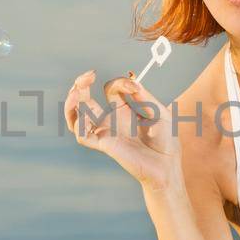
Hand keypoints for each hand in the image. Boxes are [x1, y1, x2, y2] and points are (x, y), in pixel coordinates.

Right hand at [63, 68, 180, 190]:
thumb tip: (131, 81)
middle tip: (88, 75)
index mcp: (124, 109)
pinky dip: (79, 125)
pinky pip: (83, 136)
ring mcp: (106, 131)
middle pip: (85, 99)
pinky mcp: (105, 144)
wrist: (167, 164)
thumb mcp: (159, 111)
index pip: (111, 89)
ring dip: (72, 104)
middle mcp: (111, 119)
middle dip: (81, 84)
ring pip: (76, 117)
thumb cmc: (165, 140)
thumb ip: (144, 96)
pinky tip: (84, 116)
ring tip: (76, 92)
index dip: (120, 82)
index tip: (133, 86)